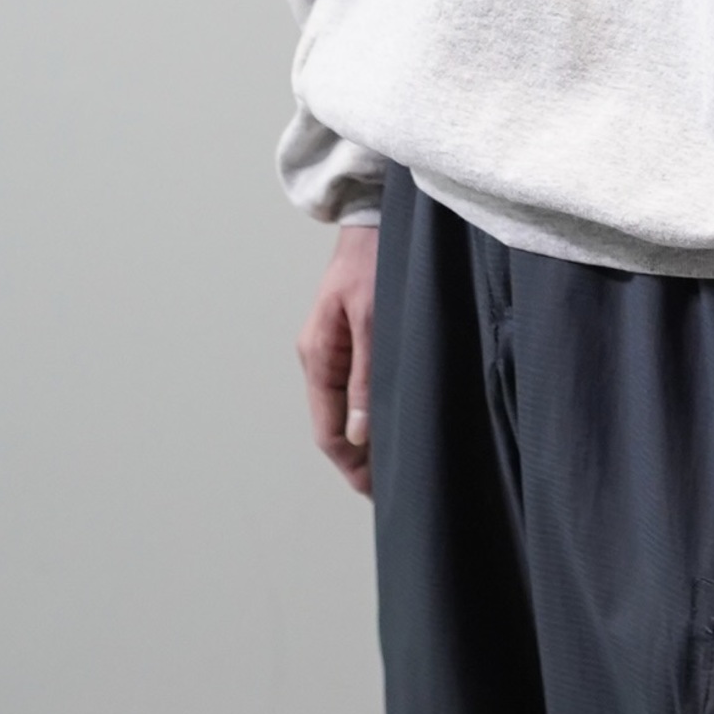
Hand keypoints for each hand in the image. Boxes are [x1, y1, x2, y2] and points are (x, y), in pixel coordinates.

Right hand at [297, 225, 378, 496]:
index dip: (352, 464)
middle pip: (333, 424)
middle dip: (358, 458)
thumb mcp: (374, 321)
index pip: (327, 430)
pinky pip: (355, 388)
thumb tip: (360, 433)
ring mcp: (334, 348)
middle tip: (390, 487)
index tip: (376, 491)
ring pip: (345, 408)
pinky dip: (371, 411)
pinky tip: (393, 421)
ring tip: (395, 462)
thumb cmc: (374, 263)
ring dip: (366, 436)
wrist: (375, 222)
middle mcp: (320, 357)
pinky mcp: (351, 339)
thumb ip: (366, 378)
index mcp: (317, 356)